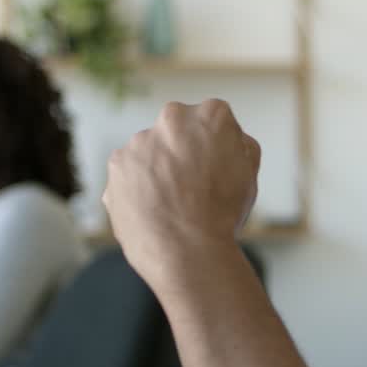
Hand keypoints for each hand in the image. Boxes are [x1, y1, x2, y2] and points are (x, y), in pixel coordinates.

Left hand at [103, 100, 260, 287]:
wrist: (187, 252)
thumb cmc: (223, 214)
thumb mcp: (250, 173)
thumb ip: (239, 144)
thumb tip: (228, 139)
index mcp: (211, 115)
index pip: (213, 120)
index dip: (216, 147)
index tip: (216, 169)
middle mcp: (172, 118)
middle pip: (178, 131)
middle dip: (182, 151)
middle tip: (192, 186)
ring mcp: (140, 141)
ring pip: (150, 151)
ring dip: (157, 169)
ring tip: (170, 204)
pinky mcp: (116, 165)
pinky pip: (129, 172)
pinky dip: (137, 187)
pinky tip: (152, 209)